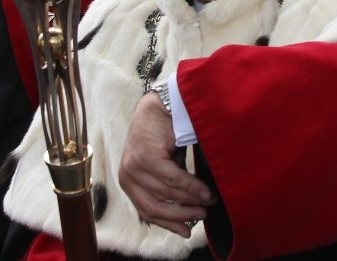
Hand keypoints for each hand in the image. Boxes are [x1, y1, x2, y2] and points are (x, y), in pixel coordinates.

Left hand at [118, 92, 213, 236]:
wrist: (163, 106)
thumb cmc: (164, 137)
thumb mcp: (164, 168)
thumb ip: (168, 188)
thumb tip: (186, 213)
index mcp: (128, 181)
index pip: (147, 211)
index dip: (169, 223)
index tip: (187, 231)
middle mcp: (126, 176)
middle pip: (155, 206)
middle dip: (182, 214)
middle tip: (204, 215)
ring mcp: (134, 166)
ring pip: (167, 193)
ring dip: (192, 200)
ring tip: (210, 201)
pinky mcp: (146, 156)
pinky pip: (173, 179)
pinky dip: (191, 187)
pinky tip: (205, 191)